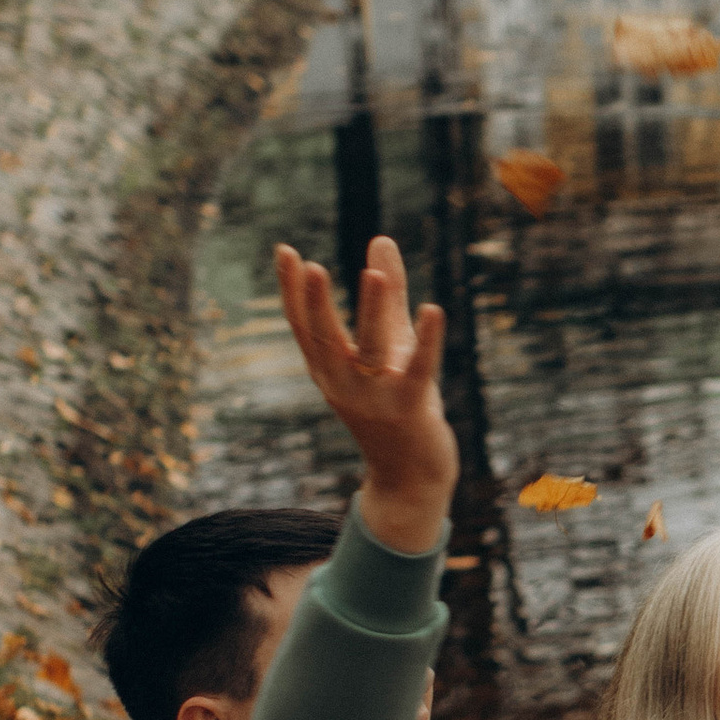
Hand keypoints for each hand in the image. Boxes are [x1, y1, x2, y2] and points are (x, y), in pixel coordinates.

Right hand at [275, 235, 456, 556]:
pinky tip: (434, 310)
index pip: (303, 326)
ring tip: (374, 275)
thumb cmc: (398, 406)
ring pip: (371, 349)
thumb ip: (388, 294)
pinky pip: (419, 369)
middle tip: (310, 265)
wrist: (412, 479)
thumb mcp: (390, 346)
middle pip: (324, 338)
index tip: (285, 251)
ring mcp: (375, 400)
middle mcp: (343, 385)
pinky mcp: (411, 409)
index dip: (292, 290)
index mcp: (329, 371)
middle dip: (317, 303)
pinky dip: (427, 340)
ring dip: (372, 312)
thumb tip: (381, 241)